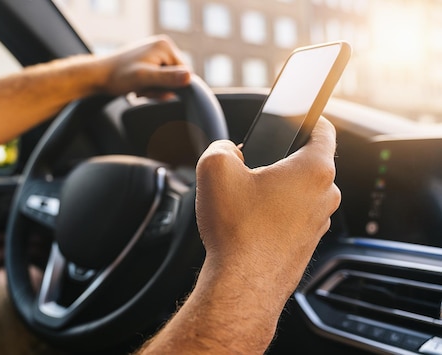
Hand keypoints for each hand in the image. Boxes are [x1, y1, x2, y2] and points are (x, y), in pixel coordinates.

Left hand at [98, 35, 191, 98]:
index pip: (184, 73)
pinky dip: (149, 86)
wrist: (98, 76)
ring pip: (166, 80)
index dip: (171, 87)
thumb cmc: (118, 77)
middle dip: (160, 88)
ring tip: (138, 88)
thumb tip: (189, 77)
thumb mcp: (144, 79)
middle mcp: (162, 46)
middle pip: (175, 77)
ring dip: (153, 89)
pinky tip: (137, 86)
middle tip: (142, 89)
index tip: (152, 89)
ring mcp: (155, 52)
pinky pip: (158, 78)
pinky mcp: (149, 60)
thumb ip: (167, 78)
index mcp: (165, 46)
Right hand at [195, 117, 340, 297]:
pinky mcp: (307, 243)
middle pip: (306, 163)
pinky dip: (274, 216)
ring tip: (245, 202)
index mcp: (313, 169)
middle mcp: (325, 196)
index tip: (295, 118)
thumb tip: (228, 151)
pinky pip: (293, 218)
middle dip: (279, 161)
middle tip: (250, 168)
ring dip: (276, 191)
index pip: (324, 129)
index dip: (308, 118)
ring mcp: (319, 222)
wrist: (243, 283)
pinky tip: (249, 224)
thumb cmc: (237, 230)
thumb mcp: (215, 169)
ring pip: (299, 193)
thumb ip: (221, 146)